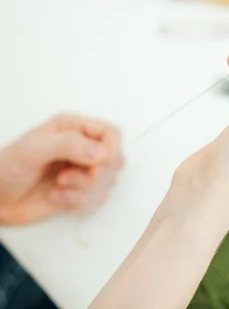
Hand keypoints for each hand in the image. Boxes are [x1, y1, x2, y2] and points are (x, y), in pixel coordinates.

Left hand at [0, 114, 122, 224]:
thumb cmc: (7, 168)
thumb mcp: (33, 149)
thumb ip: (69, 145)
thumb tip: (102, 152)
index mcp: (73, 128)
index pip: (111, 134)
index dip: (111, 150)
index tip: (96, 165)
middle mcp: (82, 148)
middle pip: (115, 160)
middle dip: (95, 174)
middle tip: (66, 176)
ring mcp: (82, 171)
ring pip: (108, 182)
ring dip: (83, 190)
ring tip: (58, 186)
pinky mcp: (80, 192)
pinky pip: (97, 200)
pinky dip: (78, 203)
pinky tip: (57, 197)